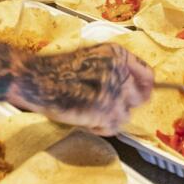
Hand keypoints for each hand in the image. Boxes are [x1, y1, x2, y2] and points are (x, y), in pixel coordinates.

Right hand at [5, 43, 153, 135]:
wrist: (37, 79)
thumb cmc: (57, 69)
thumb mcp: (90, 56)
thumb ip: (112, 68)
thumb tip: (130, 87)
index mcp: (117, 54)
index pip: (147, 74)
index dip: (146, 87)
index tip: (142, 95)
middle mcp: (119, 70)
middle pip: (140, 97)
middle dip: (125, 105)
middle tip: (110, 109)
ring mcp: (113, 92)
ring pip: (126, 115)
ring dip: (110, 118)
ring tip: (91, 114)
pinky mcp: (104, 111)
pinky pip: (113, 128)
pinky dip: (101, 129)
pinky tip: (87, 121)